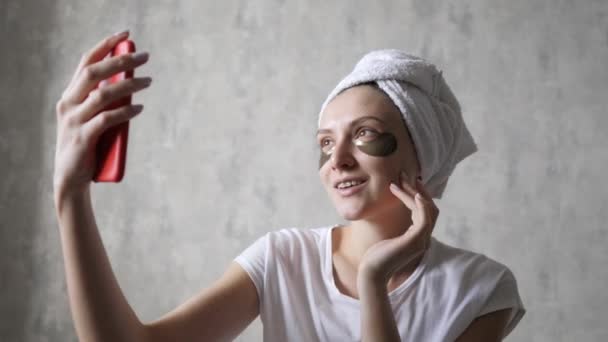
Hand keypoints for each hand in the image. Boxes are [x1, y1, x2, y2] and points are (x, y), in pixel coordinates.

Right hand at [53, 30, 150, 196]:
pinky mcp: (82, 139)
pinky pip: (106, 120)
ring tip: (148, 81)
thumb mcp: (93, 119)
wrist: (71, 179)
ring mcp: (73, 121)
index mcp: (70, 96)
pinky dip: (125, 112)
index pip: (85, 62)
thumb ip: (105, 103)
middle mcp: (68, 104)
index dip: (105, 46)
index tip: (125, 35)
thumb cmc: (87, 146)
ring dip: (128, 85)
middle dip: (120, 61)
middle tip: (144, 56)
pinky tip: (139, 108)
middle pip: (93, 73)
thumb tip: (131, 85)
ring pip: (102, 95)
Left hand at [358, 170, 439, 285]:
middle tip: (406, 175)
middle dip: (419, 190)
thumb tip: (393, 216)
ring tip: (402, 180)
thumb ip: (397, 229)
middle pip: (430, 208)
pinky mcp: (415, 241)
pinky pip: (424, 219)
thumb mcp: (389, 238)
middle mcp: (423, 239)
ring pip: (427, 210)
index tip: (405, 182)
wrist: (372, 273)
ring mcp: (421, 240)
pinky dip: (422, 205)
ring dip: (415, 193)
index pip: (425, 212)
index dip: (417, 195)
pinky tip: (414, 194)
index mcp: (418, 237)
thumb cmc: (376, 257)